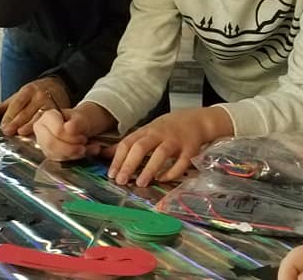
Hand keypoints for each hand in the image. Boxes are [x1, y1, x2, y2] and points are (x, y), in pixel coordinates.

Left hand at [0, 76, 71, 136]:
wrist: (59, 86)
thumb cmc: (36, 93)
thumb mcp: (19, 96)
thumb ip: (4, 107)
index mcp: (27, 91)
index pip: (17, 104)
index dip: (9, 116)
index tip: (3, 126)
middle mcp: (39, 96)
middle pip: (27, 111)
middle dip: (16, 122)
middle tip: (8, 131)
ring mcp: (50, 104)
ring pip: (39, 116)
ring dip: (29, 126)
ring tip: (21, 133)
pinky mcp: (59, 112)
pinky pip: (50, 121)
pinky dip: (43, 128)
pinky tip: (37, 134)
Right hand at [34, 103, 115, 160]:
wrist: (82, 127)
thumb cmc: (80, 121)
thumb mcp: (83, 119)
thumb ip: (78, 123)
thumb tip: (69, 128)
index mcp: (47, 116)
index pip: (57, 131)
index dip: (72, 137)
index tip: (83, 137)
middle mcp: (41, 129)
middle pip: (51, 144)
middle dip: (70, 148)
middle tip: (83, 146)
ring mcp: (43, 142)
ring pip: (54, 154)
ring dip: (72, 154)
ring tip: (83, 148)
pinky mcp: (48, 153)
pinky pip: (58, 160)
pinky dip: (71, 158)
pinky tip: (78, 152)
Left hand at [109, 106, 231, 186]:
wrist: (197, 120)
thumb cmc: (168, 128)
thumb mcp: (147, 132)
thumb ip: (129, 144)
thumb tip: (105, 154)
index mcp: (146, 131)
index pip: (127, 143)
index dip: (118, 159)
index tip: (111, 174)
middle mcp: (159, 134)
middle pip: (141, 147)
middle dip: (129, 164)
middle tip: (121, 180)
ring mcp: (175, 141)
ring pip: (160, 154)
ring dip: (149, 169)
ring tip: (140, 183)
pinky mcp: (190, 149)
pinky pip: (181, 162)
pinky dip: (172, 172)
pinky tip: (163, 179)